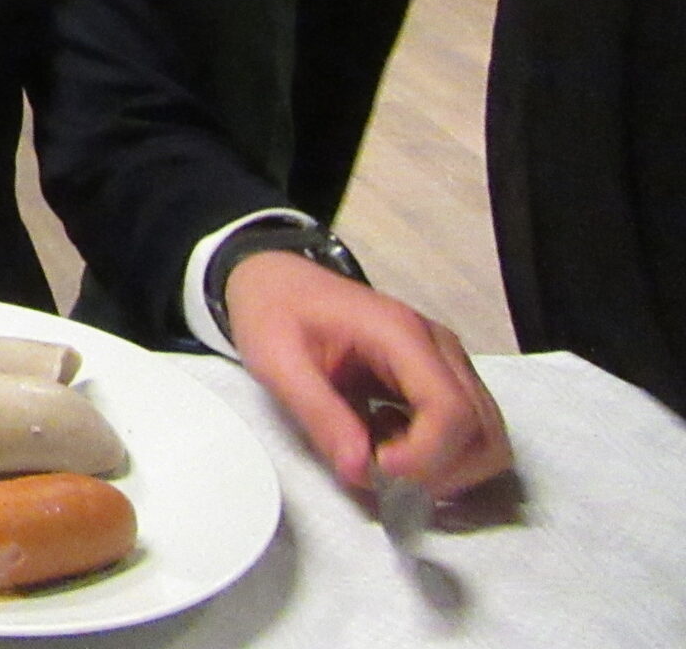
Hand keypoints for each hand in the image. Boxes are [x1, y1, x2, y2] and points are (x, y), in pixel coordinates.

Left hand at [226, 251, 512, 500]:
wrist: (277, 281)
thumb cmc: (274, 312)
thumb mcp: (277, 362)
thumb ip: (319, 414)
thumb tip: (361, 473)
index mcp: (401, 334)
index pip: (452, 412)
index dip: (426, 458)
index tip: (378, 471)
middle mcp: (440, 348)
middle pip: (483, 432)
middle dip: (441, 472)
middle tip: (382, 477)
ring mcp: (447, 362)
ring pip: (486, 437)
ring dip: (445, 469)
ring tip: (384, 457)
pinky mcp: (441, 378)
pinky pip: (468, 432)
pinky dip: (440, 456)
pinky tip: (388, 441)